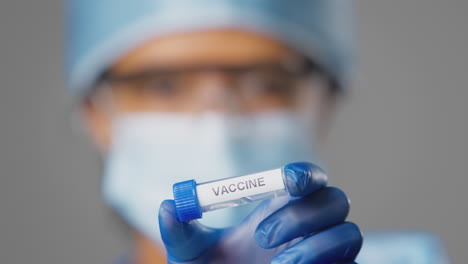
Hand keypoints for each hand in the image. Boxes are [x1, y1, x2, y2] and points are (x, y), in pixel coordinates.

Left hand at [159, 162, 361, 262]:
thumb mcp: (191, 257)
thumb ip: (180, 233)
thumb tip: (168, 206)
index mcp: (279, 210)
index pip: (306, 179)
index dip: (305, 174)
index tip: (289, 180)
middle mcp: (309, 229)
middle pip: (335, 199)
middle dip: (302, 214)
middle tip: (262, 237)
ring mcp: (328, 255)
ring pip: (350, 233)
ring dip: (316, 247)